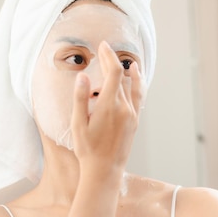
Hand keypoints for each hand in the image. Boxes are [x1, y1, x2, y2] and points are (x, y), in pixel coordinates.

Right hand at [71, 41, 143, 173]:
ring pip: (134, 86)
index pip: (114, 72)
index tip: (103, 45)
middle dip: (113, 62)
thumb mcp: (78, 124)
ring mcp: (132, 115)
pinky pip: (139, 97)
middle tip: (105, 51)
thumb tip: (83, 76)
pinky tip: (136, 79)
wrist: (104, 171)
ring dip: (128, 72)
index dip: (109, 56)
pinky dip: (138, 85)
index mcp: (110, 106)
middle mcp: (125, 108)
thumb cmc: (87, 149)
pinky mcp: (135, 122)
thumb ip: (80, 98)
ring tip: (126, 62)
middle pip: (122, 76)